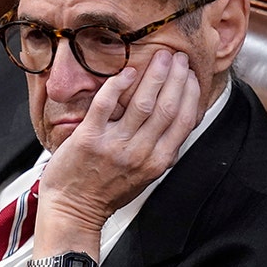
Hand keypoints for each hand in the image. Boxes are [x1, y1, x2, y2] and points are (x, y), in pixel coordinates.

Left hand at [32, 48, 200, 258]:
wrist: (73, 210)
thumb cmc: (106, 193)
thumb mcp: (144, 177)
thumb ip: (160, 152)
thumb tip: (175, 122)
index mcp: (157, 162)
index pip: (184, 121)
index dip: (191, 94)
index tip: (192, 76)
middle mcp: (140, 153)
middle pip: (167, 107)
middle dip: (177, 77)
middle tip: (180, 57)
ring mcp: (115, 145)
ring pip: (143, 103)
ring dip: (155, 75)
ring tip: (162, 57)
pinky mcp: (89, 138)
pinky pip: (107, 104)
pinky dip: (119, 84)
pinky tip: (128, 71)